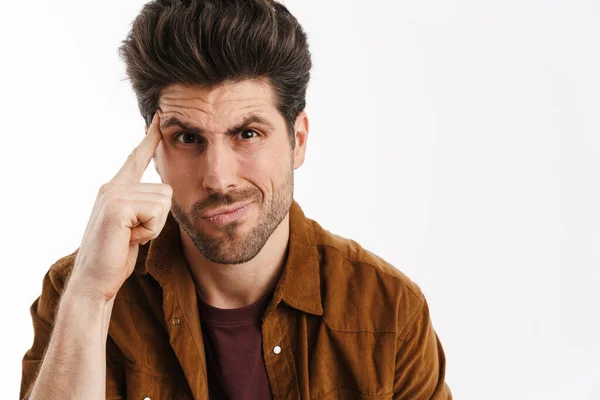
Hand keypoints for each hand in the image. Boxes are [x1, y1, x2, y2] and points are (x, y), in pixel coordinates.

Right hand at [68, 112, 171, 301]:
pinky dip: (149, 231)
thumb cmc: (116, 256)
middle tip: (134, 234)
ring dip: (154, 226)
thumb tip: (161, 195)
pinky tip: (128, 239)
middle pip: (166, 190)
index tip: (159, 118)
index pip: (137, 158)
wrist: (95, 281)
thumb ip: (142, 206)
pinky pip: (157, 212)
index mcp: (116, 189)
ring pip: (164, 201)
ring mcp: (113, 194)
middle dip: (158, 219)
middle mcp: (113, 186)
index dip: (150, 139)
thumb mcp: (133, 226)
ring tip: (130, 236)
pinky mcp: (116, 206)